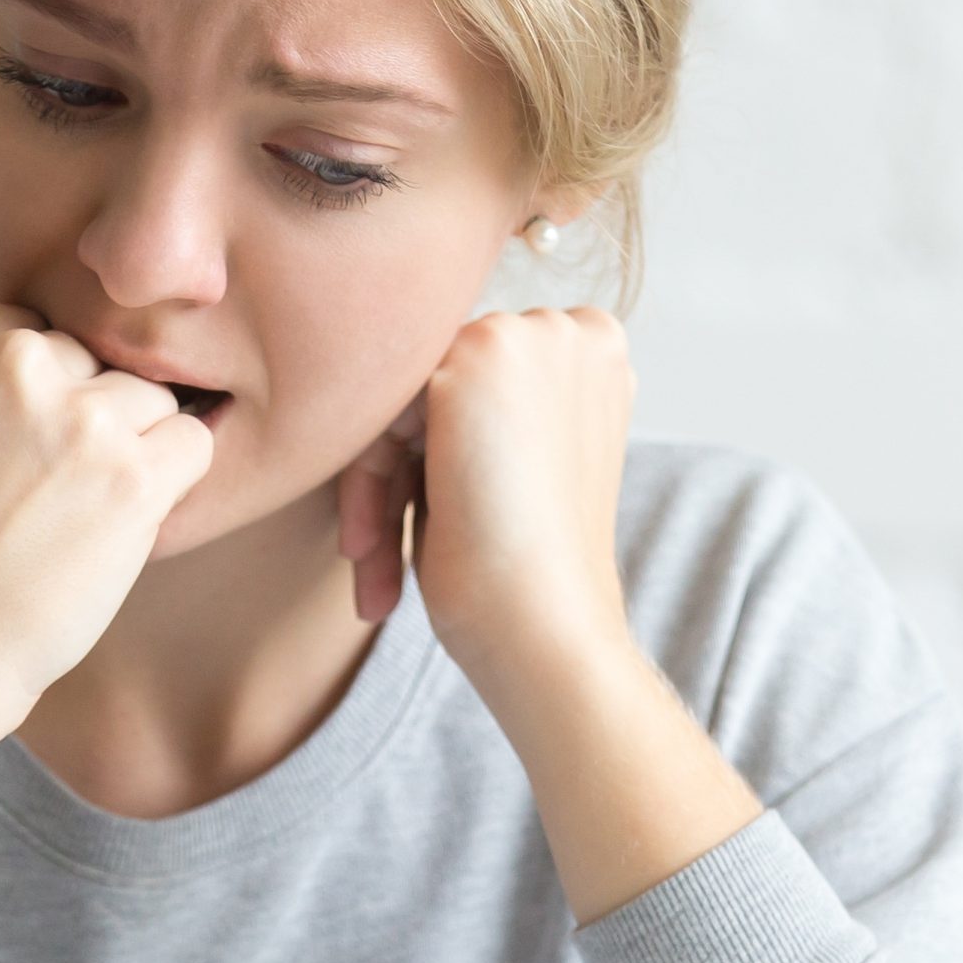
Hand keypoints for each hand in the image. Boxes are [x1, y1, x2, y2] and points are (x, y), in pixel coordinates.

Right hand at [0, 304, 207, 943]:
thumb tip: (77, 359)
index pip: (30, 330)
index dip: (30, 403)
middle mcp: (9, 358)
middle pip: (91, 360)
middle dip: (81, 422)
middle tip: (36, 501)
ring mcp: (74, 414)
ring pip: (147, 399)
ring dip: (128, 454)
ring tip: (69, 520)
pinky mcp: (130, 474)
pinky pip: (192, 442)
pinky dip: (170, 486)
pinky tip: (116, 529)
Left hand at [339, 306, 761, 924]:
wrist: (546, 630)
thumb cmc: (530, 580)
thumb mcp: (516, 476)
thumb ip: (480, 416)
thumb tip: (403, 399)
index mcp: (597, 358)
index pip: (477, 397)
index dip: (434, 470)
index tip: (415, 545)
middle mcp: (572, 332)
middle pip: (434, 394)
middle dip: (399, 486)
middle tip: (377, 578)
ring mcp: (531, 334)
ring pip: (401, 403)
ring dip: (377, 501)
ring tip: (374, 584)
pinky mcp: (480, 350)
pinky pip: (381, 406)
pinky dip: (365, 486)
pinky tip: (366, 553)